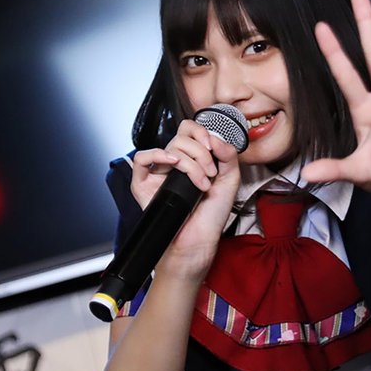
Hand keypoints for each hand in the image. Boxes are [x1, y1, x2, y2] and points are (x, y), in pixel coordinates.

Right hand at [129, 119, 239, 279]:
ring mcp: (159, 173)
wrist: (199, 239)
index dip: (202, 132)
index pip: (190, 130)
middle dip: (201, 154)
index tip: (213, 148)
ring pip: (169, 148)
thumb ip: (228, 154)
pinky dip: (156, 155)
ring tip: (200, 183)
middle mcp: (175, 164)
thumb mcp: (230, 180)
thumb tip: (214, 137)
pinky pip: (141, 159)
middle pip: (182, 138)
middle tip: (210, 174)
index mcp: (193, 159)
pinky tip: (172, 164)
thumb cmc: (211, 215)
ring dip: (190, 163)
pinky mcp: (144, 185)